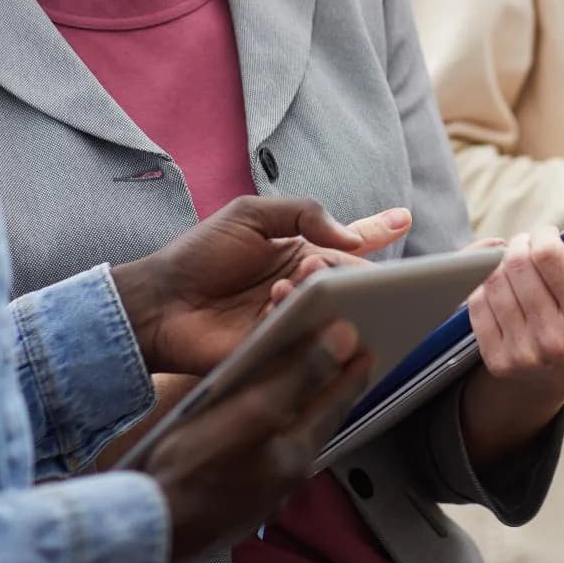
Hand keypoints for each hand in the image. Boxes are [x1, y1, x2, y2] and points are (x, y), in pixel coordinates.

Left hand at [113, 196, 406, 375]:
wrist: (158, 300)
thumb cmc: (201, 254)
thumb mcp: (251, 214)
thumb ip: (304, 213)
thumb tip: (350, 237)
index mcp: (302, 252)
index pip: (351, 242)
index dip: (379, 230)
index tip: (405, 218)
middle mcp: (306, 287)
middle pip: (353, 280)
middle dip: (358, 275)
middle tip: (342, 269)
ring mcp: (295, 319)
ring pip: (334, 308)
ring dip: (321, 290)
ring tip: (293, 279)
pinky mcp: (280, 349)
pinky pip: (306, 335)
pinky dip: (295, 314)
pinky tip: (278, 300)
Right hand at [139, 320, 373, 558]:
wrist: (153, 524)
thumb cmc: (191, 472)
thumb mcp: (249, 412)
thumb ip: (298, 376)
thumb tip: (341, 342)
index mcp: (296, 452)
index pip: (336, 402)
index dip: (349, 371)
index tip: (363, 349)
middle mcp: (288, 475)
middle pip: (319, 421)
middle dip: (331, 390)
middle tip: (342, 365)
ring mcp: (265, 491)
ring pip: (294, 439)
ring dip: (303, 410)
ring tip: (305, 388)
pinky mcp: (241, 499)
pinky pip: (270, 456)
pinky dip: (275, 432)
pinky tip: (261, 427)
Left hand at [460, 216, 563, 462]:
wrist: (556, 374)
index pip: (549, 255)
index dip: (544, 237)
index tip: (548, 236)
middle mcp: (554, 339)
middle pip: (517, 264)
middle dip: (521, 246)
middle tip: (528, 247)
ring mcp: (523, 353)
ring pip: (493, 281)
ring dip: (500, 265)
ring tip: (516, 268)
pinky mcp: (496, 360)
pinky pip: (476, 303)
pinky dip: (484, 288)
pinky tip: (501, 290)